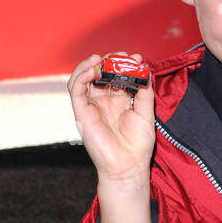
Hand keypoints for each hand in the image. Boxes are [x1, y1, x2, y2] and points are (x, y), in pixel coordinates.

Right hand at [68, 50, 155, 184]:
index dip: (125, 64)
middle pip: (100, 73)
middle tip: (123, 56)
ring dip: (91, 65)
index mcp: (118, 101)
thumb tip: (145, 70)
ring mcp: (91, 107)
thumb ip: (144, 92)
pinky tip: (92, 69)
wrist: (128, 166)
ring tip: (103, 59)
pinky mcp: (81, 113)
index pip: (117, 75)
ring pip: (83, 78)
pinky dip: (80, 76)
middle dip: (110, 61)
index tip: (138, 58)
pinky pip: (75, 90)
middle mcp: (103, 102)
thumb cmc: (138, 145)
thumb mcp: (146, 114)